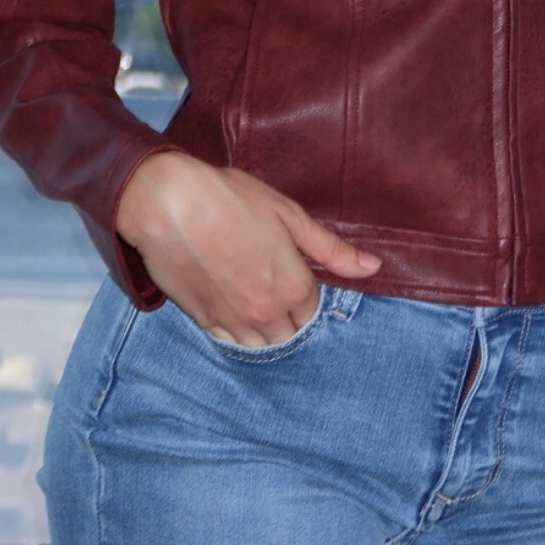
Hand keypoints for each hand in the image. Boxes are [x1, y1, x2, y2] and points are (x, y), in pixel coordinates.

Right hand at [115, 150, 382, 347]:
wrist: (169, 204)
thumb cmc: (232, 200)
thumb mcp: (289, 216)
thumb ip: (332, 249)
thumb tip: (374, 267)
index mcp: (294, 289)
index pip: (314, 309)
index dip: (306, 289)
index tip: (292, 269)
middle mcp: (267, 315)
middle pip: (290, 333)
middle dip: (289, 314)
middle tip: (271, 282)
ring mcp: (233, 323)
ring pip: (261, 345)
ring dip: (264, 328)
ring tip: (251, 292)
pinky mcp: (203, 322)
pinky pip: (230, 341)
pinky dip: (235, 329)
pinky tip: (229, 301)